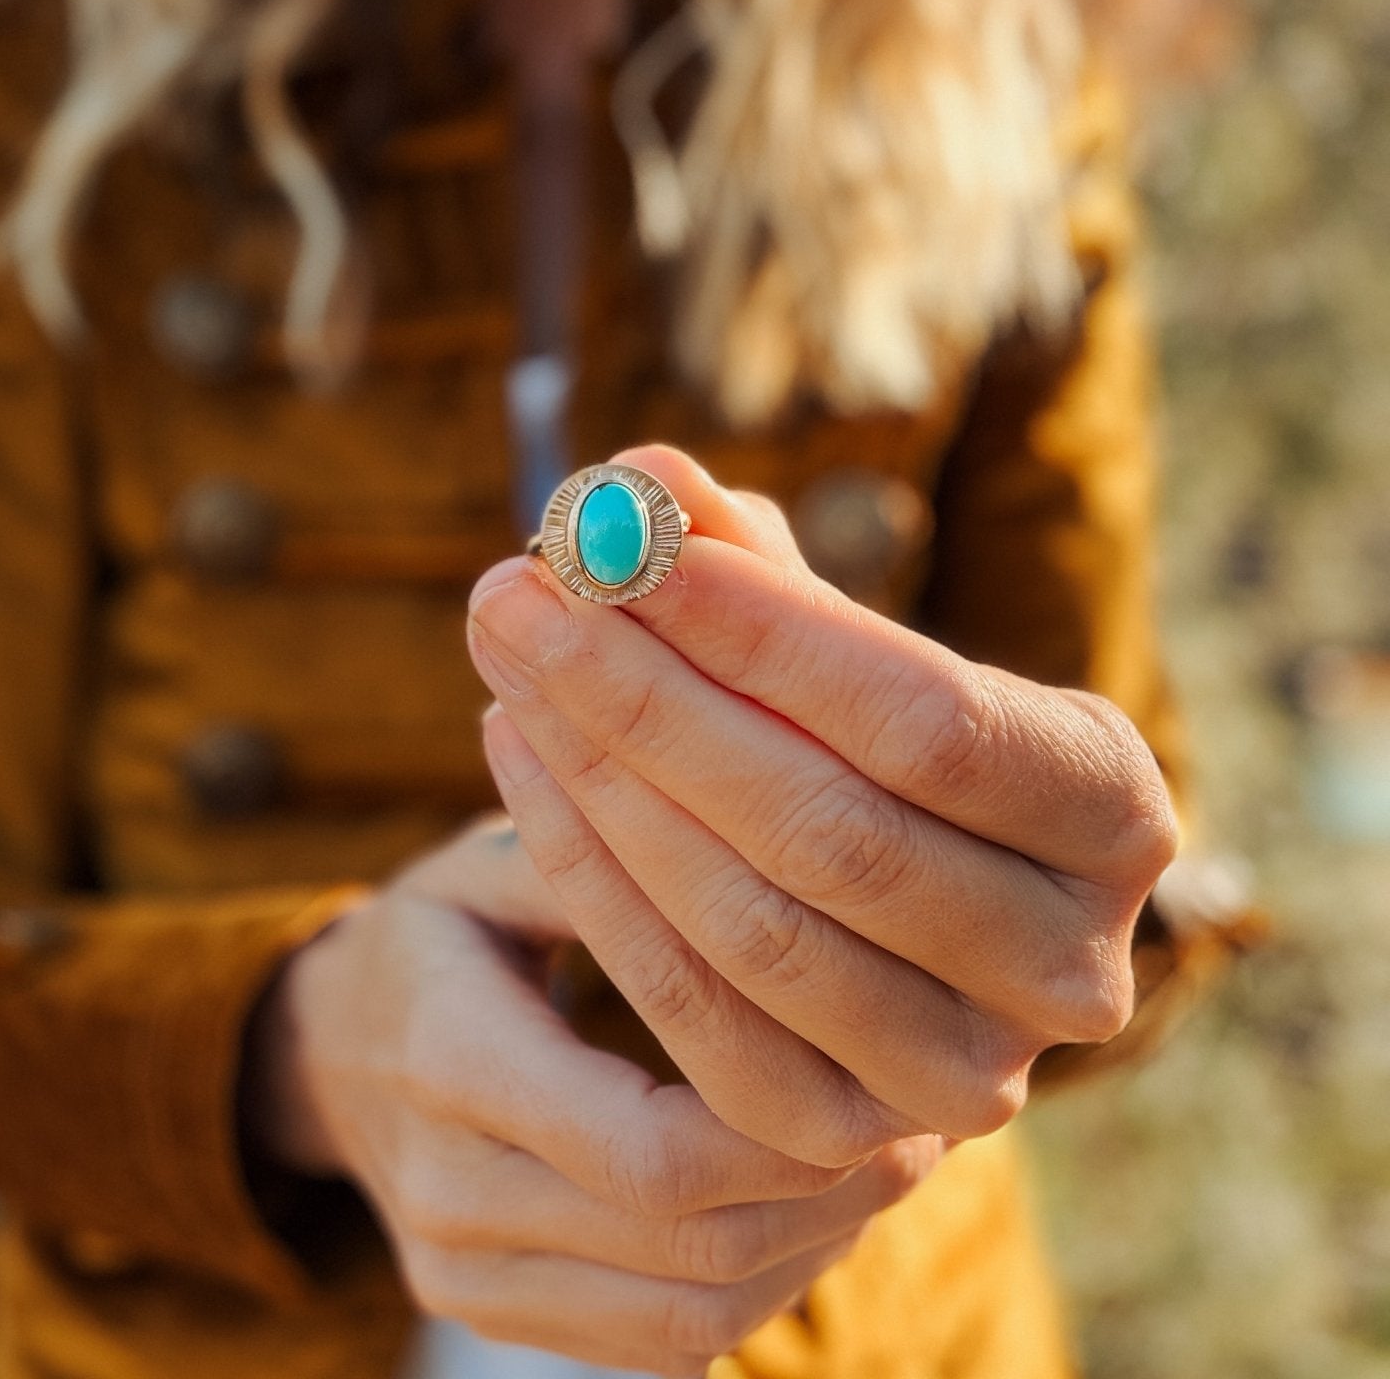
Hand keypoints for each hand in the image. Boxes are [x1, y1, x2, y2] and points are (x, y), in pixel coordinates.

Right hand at [249, 813, 941, 1375]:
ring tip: (887, 1162)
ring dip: (810, 1250)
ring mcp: (464, 1271)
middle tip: (923, 1119)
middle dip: (828, 1193)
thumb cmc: (434, 932)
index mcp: (450, 1061)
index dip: (787, 1128)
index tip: (878, 1066)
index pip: (649, 1147)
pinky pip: (654, 1338)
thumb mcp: (483, 867)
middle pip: (688, 1242)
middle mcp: (449, 1193)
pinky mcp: (491, 1311)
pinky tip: (810, 1211)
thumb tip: (733, 840)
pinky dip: (754, 1285)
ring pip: (687, 1313)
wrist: (328, 1048)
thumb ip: (586, 859)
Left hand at [467, 445, 1178, 1167]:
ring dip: (603, 784)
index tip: (627, 543)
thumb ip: (751, 561)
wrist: (884, 904)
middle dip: (649, 700)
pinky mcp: (853, 1140)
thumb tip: (637, 477)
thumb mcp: (836, 641)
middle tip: (513, 595)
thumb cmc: (864, 734)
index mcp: (1112, 806)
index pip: (930, 718)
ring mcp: (968, 1075)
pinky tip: (519, 762)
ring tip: (504, 667)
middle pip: (830, 830)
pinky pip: (697, 1020)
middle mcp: (1073, 961)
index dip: (769, 633)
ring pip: (754, 930)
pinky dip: (591, 887)